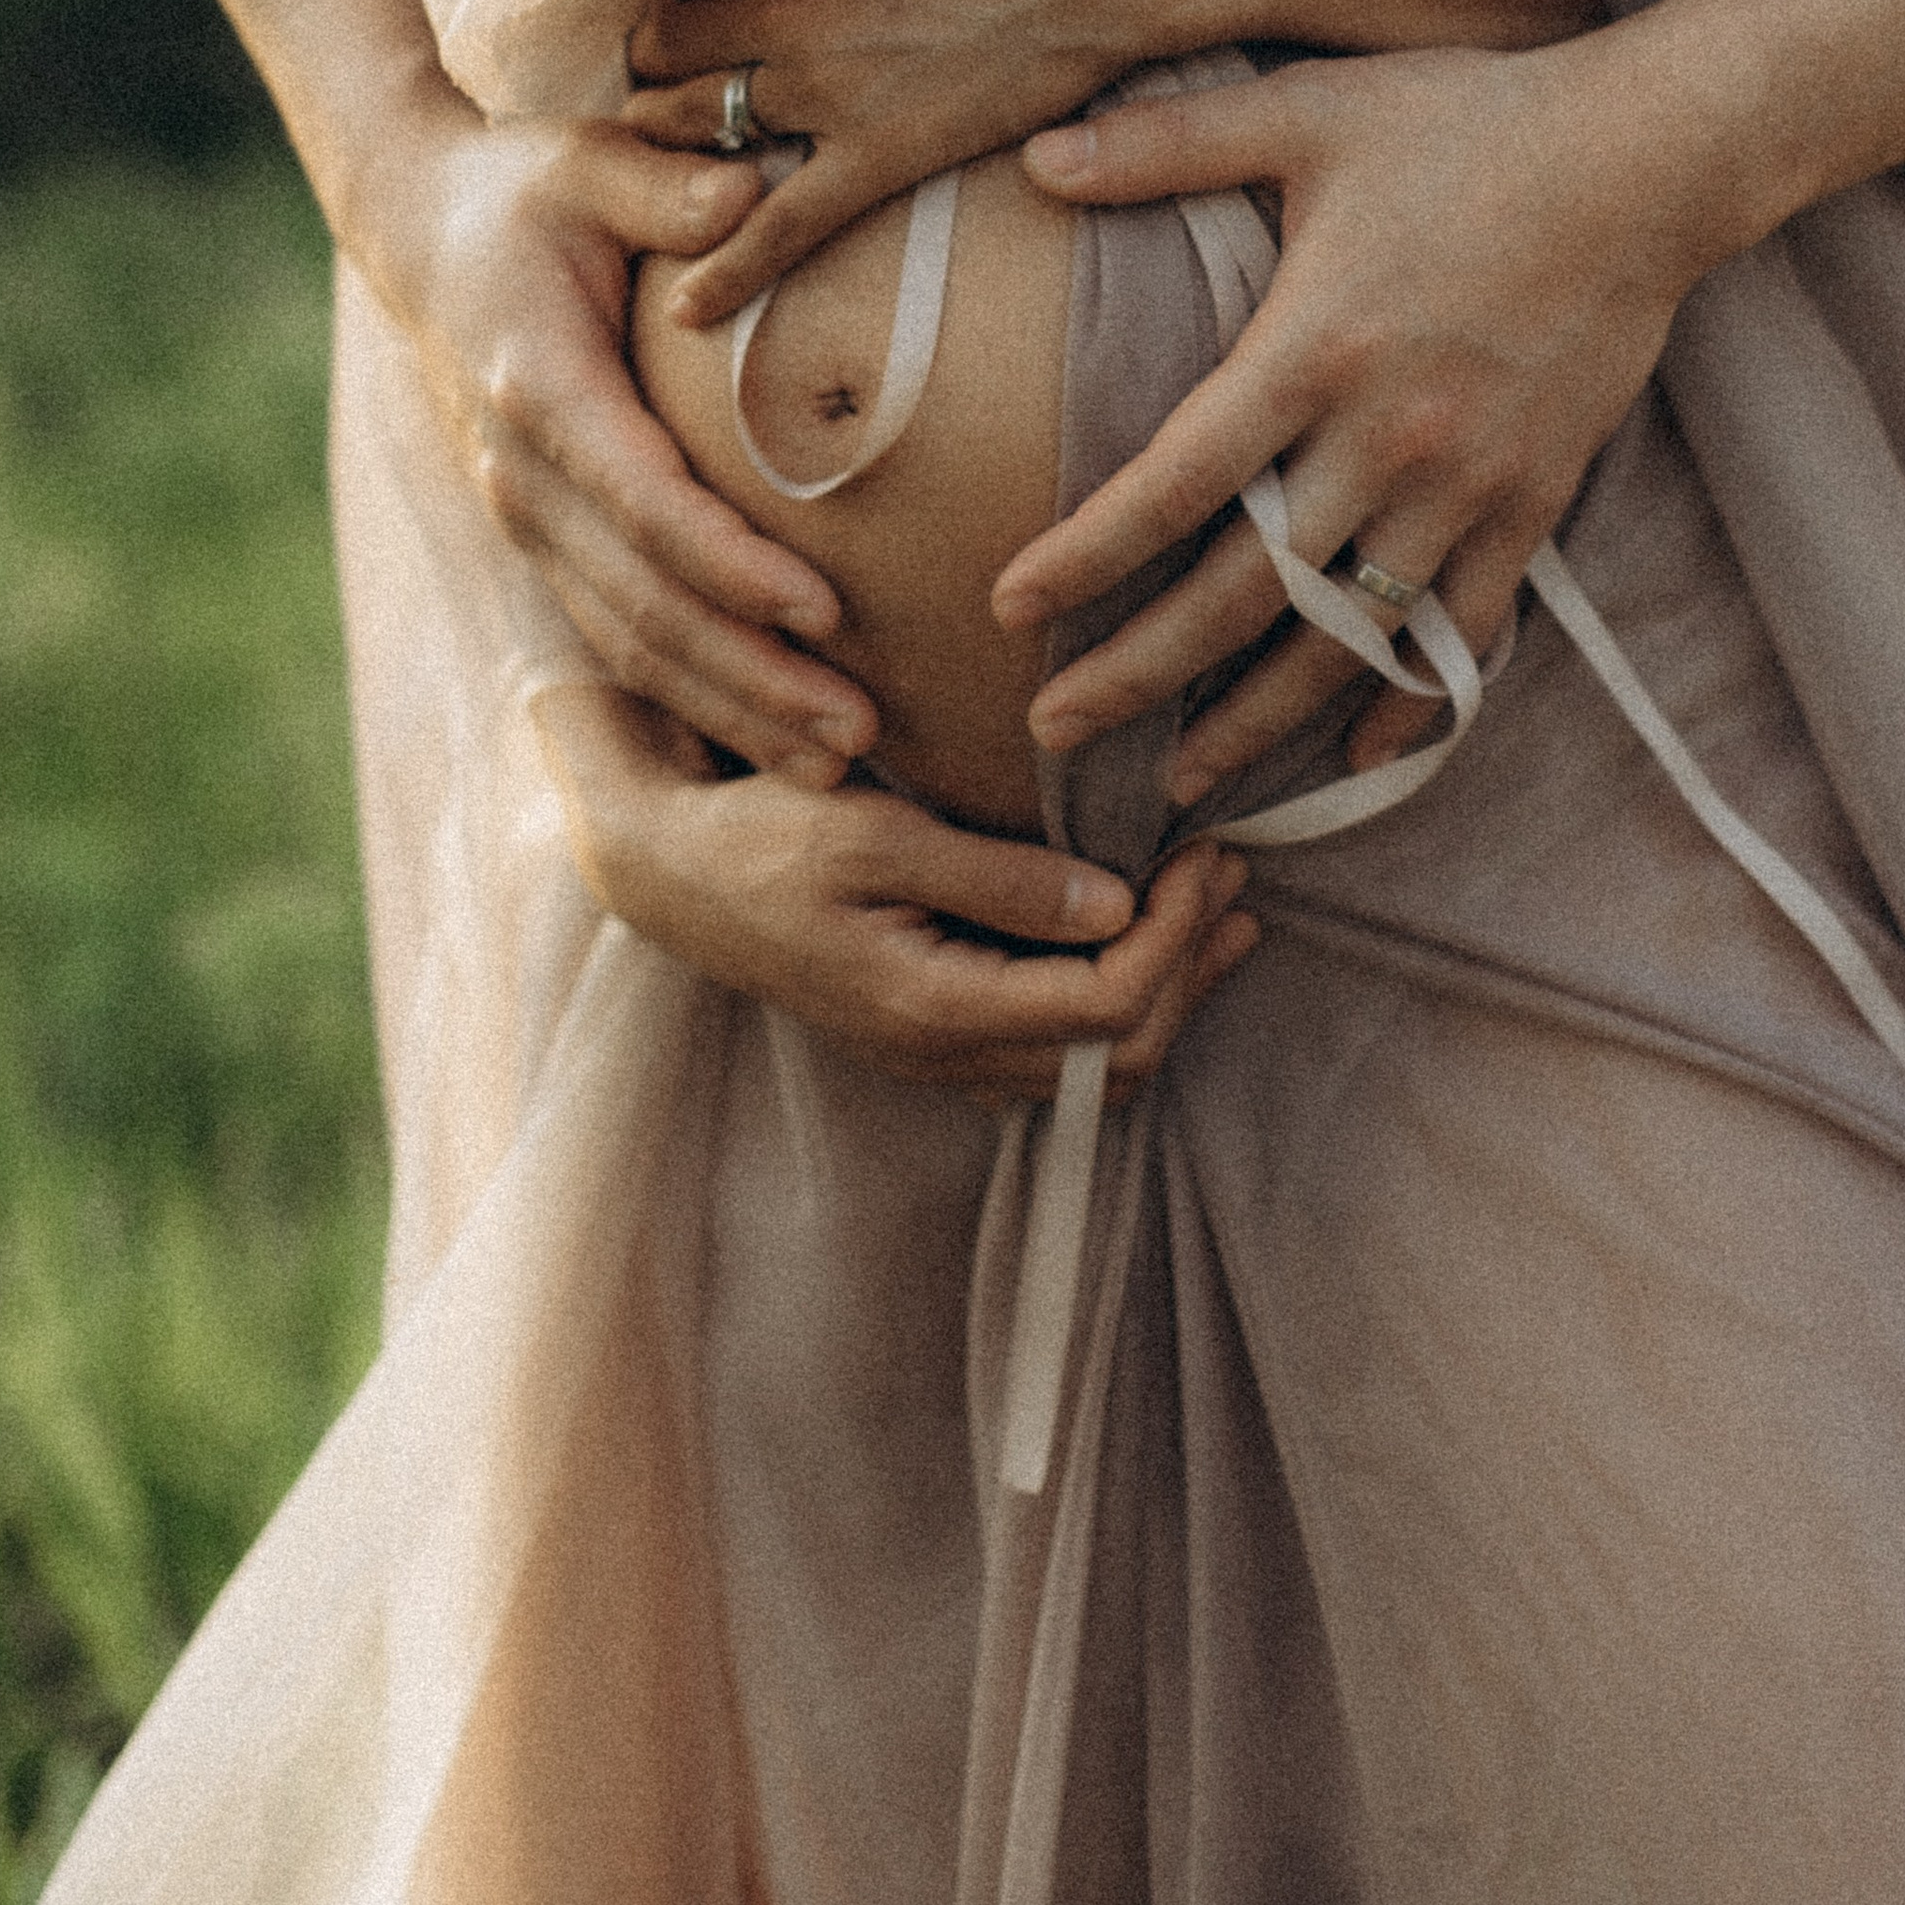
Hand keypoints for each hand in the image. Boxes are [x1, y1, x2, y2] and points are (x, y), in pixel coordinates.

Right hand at [378, 104, 879, 779]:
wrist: (415, 232)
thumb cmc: (522, 188)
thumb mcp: (587, 160)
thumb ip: (667, 188)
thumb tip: (751, 199)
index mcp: (539, 387)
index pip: (644, 501)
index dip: (732, 566)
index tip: (824, 611)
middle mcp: (522, 474)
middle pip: (645, 604)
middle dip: (751, 676)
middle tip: (859, 731)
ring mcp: (525, 518)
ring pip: (630, 641)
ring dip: (731, 708)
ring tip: (842, 761)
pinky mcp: (543, 539)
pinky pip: (618, 635)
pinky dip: (693, 694)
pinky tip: (773, 735)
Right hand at [533, 682, 1260, 1103]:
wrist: (673, 875)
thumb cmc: (763, 838)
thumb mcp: (877, 835)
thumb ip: (999, 879)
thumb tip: (1115, 903)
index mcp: (934, 1009)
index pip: (1104, 1005)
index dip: (1175, 934)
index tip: (1205, 852)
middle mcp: (942, 1055)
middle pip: (1118, 1055)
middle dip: (1191, 966)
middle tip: (1231, 872)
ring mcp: (937, 1057)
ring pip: (1093, 1069)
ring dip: (1168, 991)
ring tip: (1216, 909)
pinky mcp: (931, 1037)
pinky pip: (1053, 1057)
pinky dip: (1119, 1004)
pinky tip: (1141, 940)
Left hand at [622, 0, 1235, 324]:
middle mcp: (787, 7)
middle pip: (663, 52)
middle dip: (653, 66)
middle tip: (667, 78)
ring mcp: (831, 87)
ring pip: (696, 131)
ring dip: (672, 142)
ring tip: (672, 157)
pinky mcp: (887, 152)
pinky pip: (780, 227)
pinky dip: (726, 272)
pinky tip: (683, 312)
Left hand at [996, 32, 1738, 800]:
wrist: (1648, 159)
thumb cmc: (1471, 123)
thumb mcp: (1312, 112)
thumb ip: (1171, 140)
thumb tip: (1034, 156)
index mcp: (1315, 347)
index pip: (1176, 483)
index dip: (1089, 556)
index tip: (1009, 609)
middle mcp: (1387, 437)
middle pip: (1246, 593)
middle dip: (1142, 674)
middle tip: (1055, 731)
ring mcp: (1467, 482)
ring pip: (1347, 638)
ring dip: (1258, 718)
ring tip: (1182, 779)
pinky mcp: (1534, 501)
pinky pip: (1462, 630)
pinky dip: (1407, 701)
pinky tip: (1355, 750)